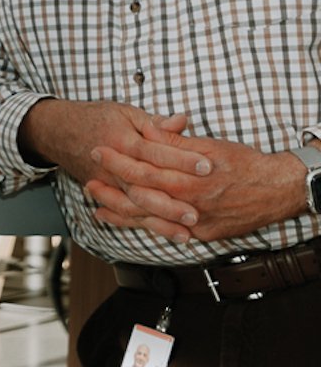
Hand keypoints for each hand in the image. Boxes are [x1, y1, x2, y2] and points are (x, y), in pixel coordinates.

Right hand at [20, 100, 206, 234]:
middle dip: (171, 201)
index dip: (181, 159)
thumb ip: (155, 122)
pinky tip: (167, 234)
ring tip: (186, 231)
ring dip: (160, 220)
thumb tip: (182, 121)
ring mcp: (107, 182)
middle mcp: (113, 165)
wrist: (58, 130)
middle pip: (144, 185)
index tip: (208, 166)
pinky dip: (145, 225)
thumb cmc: (97, 119)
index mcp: (122, 140)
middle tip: (197, 211)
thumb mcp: (127, 113)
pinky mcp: (105, 193)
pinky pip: (125, 213)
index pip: (155, 152)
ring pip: (135, 205)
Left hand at [80, 116, 307, 242]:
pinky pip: (164, 232)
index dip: (117, 160)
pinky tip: (119, 220)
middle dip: (110, 187)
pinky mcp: (201, 235)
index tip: (98, 150)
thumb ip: (175, 142)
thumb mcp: (209, 146)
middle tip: (88, 178)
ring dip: (118, 210)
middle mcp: (191, 203)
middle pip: (140, 196)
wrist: (278, 189)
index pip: (144, 168)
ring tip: (95, 201)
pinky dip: (139, 225)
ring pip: (147, 219)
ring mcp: (196, 223)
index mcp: (191, 178)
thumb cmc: (245, 164)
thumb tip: (147, 131)